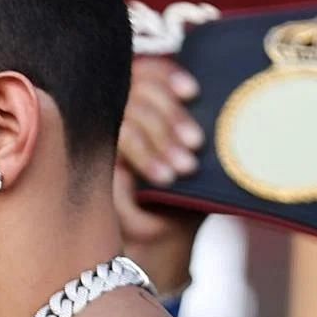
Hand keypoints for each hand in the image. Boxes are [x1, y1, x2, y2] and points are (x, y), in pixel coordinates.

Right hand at [115, 56, 206, 294]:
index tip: (194, 92)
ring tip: (183, 170)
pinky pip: (118, 143)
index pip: (150, 72)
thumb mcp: (198, 164)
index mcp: (147, 107)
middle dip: (170, 116)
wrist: (160, 245)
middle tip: (196, 145)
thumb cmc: (184, 200)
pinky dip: (145, 157)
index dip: (168, 75)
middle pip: (139, 90)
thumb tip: (221, 107)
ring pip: (128, 116)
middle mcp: (120, 115)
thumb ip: (194, 135)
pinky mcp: (95, 165)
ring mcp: (103, 138)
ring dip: (159, 140)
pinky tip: (164, 178)